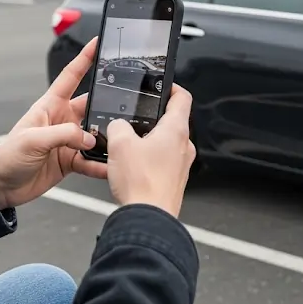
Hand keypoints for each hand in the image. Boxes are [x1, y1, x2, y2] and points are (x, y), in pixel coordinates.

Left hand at [0, 38, 105, 209]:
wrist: (1, 185)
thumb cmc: (8, 156)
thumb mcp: (32, 139)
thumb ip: (63, 134)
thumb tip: (89, 138)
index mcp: (50, 105)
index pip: (71, 76)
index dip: (85, 58)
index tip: (98, 43)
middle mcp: (62, 120)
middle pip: (92, 106)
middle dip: (108, 105)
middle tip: (126, 107)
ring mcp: (68, 141)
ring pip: (96, 135)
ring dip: (107, 139)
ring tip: (120, 143)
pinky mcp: (71, 160)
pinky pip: (92, 160)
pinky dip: (101, 164)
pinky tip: (109, 168)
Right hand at [105, 84, 196, 217]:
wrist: (148, 219)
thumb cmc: (142, 183)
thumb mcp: (120, 144)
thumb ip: (118, 126)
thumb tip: (118, 127)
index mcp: (176, 130)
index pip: (182, 97)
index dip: (172, 87)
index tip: (162, 84)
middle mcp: (184, 146)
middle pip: (172, 122)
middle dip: (152, 118)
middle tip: (134, 119)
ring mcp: (181, 165)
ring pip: (166, 144)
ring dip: (148, 142)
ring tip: (127, 147)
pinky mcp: (173, 181)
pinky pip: (161, 163)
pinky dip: (148, 161)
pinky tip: (130, 168)